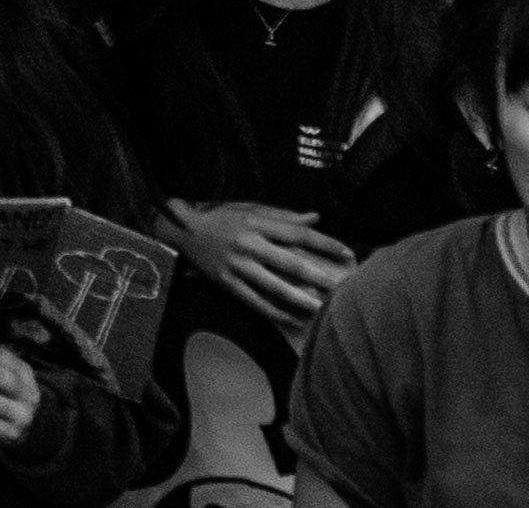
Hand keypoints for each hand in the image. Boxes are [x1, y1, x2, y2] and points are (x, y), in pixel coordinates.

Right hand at [166, 197, 358, 325]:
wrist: (182, 228)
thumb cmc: (221, 216)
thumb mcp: (250, 209)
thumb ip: (284, 215)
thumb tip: (315, 217)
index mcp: (256, 223)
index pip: (298, 232)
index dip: (324, 243)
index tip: (346, 252)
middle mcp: (248, 243)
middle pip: (290, 262)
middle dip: (318, 276)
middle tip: (340, 287)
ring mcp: (237, 265)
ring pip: (274, 286)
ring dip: (300, 299)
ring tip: (321, 309)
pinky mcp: (227, 282)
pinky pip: (255, 301)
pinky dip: (275, 312)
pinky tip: (292, 319)